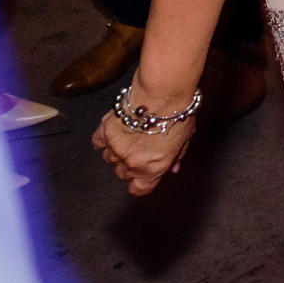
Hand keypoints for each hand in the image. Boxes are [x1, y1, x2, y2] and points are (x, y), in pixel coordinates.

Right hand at [91, 79, 194, 196]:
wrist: (163, 93)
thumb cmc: (179, 115)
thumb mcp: (185, 139)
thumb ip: (177, 156)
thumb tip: (173, 169)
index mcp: (152, 169)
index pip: (139, 189)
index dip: (140, 183)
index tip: (142, 175)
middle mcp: (131, 163)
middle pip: (122, 174)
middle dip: (129, 165)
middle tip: (138, 149)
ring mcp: (116, 148)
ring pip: (108, 159)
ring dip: (116, 151)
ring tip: (128, 135)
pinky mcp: (105, 132)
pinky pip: (97, 142)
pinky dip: (103, 138)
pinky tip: (113, 129)